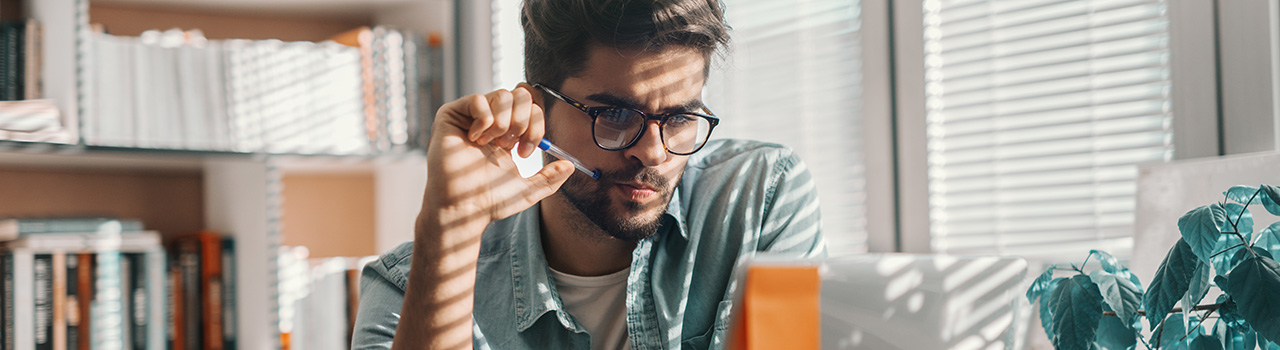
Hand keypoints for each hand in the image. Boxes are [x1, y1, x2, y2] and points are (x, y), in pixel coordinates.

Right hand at [422, 85, 573, 231]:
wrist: (463, 208)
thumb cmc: (489, 200)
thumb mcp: (527, 190)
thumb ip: (549, 178)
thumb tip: (571, 166)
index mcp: (508, 133)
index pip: (532, 108)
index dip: (536, 126)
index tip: (525, 152)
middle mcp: (491, 121)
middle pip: (520, 95)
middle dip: (522, 121)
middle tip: (510, 145)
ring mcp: (471, 116)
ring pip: (502, 95)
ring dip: (503, 123)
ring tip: (491, 143)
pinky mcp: (451, 115)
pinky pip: (478, 99)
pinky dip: (483, 120)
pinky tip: (474, 139)